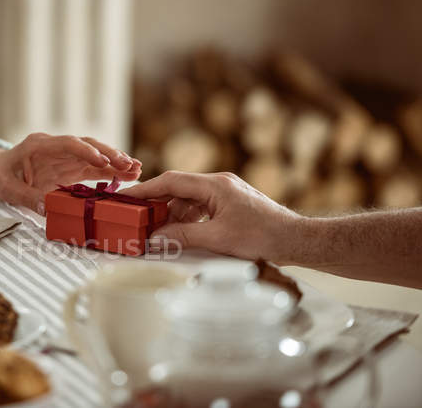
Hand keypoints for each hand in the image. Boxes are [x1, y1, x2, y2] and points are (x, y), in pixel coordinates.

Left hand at [0, 133, 140, 213]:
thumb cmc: (0, 176)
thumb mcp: (7, 189)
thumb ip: (27, 197)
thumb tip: (47, 208)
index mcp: (39, 146)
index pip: (67, 143)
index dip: (86, 150)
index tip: (102, 160)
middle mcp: (56, 147)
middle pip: (87, 146)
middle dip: (109, 155)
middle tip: (129, 165)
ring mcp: (65, 156)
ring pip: (95, 155)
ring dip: (115, 162)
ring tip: (137, 169)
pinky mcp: (71, 166)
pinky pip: (94, 167)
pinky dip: (110, 171)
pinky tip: (128, 175)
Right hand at [120, 171, 300, 260]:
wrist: (295, 240)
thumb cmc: (263, 236)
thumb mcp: (217, 238)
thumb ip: (183, 236)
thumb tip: (156, 239)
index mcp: (215, 185)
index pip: (171, 181)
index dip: (146, 189)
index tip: (126, 198)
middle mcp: (218, 184)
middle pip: (177, 189)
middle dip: (156, 204)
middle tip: (137, 218)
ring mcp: (225, 193)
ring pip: (188, 200)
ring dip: (171, 215)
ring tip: (156, 231)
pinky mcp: (229, 204)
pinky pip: (199, 208)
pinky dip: (186, 219)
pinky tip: (179, 232)